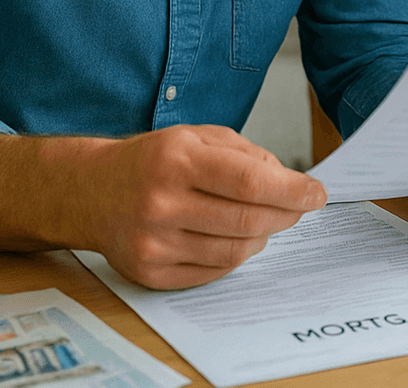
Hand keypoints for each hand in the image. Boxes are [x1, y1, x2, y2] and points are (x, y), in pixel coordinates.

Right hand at [87, 125, 326, 288]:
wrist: (91, 192)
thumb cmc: (152, 161)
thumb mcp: (196, 136)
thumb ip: (244, 153)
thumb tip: (288, 181)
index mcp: (176, 159)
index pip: (248, 180)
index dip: (291, 190)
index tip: (317, 193)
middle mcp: (160, 202)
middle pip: (247, 219)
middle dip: (286, 214)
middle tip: (300, 208)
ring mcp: (153, 242)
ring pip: (234, 251)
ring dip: (261, 236)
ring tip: (262, 220)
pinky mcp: (149, 272)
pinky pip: (212, 272)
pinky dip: (234, 255)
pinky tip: (233, 237)